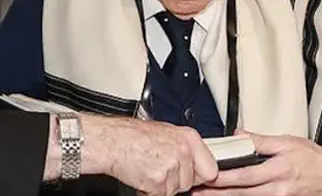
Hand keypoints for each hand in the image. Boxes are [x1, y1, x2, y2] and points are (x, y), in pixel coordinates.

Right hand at [81, 114, 217, 195]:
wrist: (111, 141)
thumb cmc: (133, 135)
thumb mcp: (165, 132)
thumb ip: (183, 147)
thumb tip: (195, 161)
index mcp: (189, 138)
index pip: (211, 169)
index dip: (199, 175)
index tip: (192, 176)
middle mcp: (183, 151)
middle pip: (191, 182)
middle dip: (176, 181)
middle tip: (159, 168)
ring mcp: (171, 167)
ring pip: (175, 190)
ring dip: (162, 186)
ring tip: (148, 168)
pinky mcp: (158, 181)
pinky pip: (160, 195)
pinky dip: (150, 191)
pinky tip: (142, 175)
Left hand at [193, 133, 321, 195]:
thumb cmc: (315, 160)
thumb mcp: (288, 142)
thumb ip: (261, 141)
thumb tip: (239, 136)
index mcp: (279, 170)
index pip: (245, 175)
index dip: (224, 177)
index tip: (207, 174)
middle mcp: (278, 189)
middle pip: (241, 192)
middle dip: (217, 192)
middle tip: (197, 190)